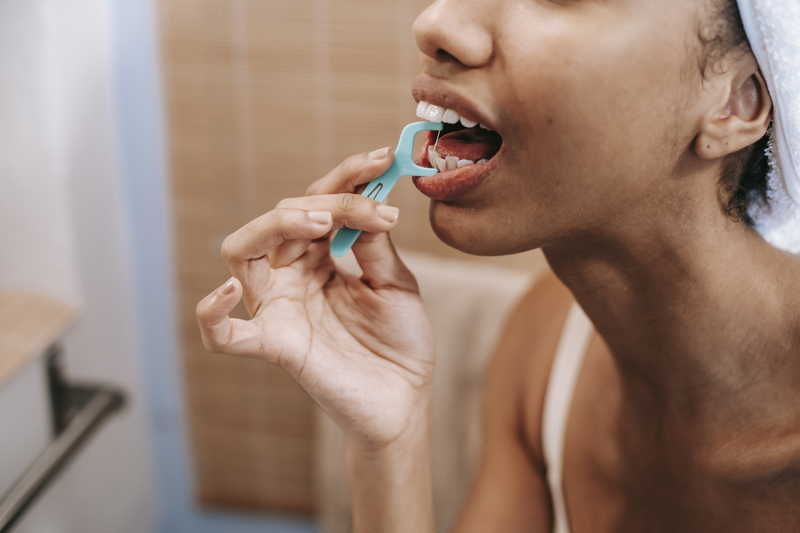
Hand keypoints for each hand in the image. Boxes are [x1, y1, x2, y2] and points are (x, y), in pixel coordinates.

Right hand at [196, 148, 435, 447]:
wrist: (406, 399)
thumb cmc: (399, 342)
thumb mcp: (395, 282)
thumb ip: (372, 243)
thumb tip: (365, 200)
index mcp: (321, 256)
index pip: (319, 202)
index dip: (348, 176)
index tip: (382, 158)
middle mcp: (292, 275)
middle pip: (283, 216)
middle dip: (330, 200)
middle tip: (376, 209)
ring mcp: (279, 307)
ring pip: (243, 251)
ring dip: (277, 225)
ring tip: (322, 222)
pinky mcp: (275, 344)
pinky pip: (223, 334)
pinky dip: (213, 314)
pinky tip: (228, 291)